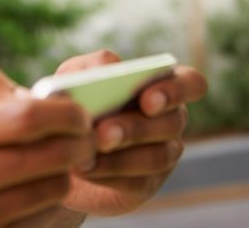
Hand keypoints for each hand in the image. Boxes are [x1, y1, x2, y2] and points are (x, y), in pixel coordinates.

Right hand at [0, 65, 94, 227]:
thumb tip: (30, 92)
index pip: (29, 117)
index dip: (66, 112)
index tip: (77, 111)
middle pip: (51, 155)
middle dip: (80, 142)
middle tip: (85, 136)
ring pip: (52, 191)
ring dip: (67, 174)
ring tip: (61, 162)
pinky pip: (39, 222)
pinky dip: (50, 204)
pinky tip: (41, 190)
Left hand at [58, 50, 207, 216]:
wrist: (56, 145)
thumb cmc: (74, 100)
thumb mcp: (75, 76)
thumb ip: (93, 64)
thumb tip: (112, 66)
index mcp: (162, 85)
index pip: (192, 83)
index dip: (176, 91)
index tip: (147, 101)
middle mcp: (171, 119)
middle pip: (172, 123)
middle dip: (136, 129)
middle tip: (103, 133)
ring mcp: (164, 154)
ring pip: (157, 157)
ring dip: (120, 157)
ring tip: (85, 156)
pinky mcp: (147, 184)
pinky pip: (139, 182)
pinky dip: (109, 175)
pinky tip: (84, 168)